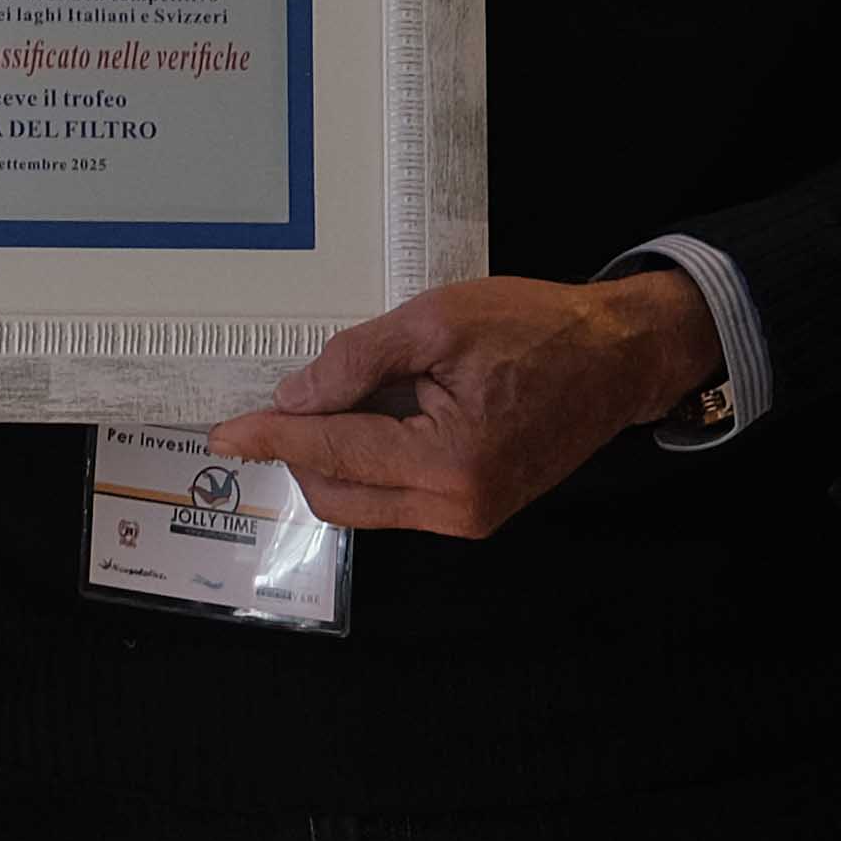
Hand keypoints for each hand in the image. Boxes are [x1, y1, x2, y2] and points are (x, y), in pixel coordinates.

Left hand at [207, 270, 716, 538]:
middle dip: (299, 450)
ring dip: (334, 457)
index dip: (272, 438)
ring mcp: (469, 520)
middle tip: (287, 397)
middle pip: (338, 494)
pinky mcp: (476, 513)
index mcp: (449, 462)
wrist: (618, 358)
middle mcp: (456, 509)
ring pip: (364, 503)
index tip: (222, 433)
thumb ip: (358, 361)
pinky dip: (370, 462)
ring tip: (339, 399)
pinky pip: (397, 498)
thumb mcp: (438, 320)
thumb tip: (295, 400)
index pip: (334, 452)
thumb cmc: (536, 327)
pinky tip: (375, 416)